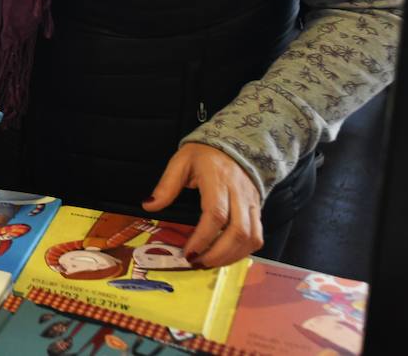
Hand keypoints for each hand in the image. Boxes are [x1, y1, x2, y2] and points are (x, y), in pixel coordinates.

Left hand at [143, 142, 263, 267]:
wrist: (236, 145)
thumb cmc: (205, 154)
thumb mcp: (181, 162)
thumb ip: (166, 185)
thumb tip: (149, 205)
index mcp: (218, 179)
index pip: (215, 214)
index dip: (203, 238)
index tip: (188, 252)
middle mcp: (239, 193)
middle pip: (238, 231)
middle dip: (218, 254)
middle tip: (197, 262)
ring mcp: (252, 203)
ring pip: (251, 237)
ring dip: (230, 256)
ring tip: (208, 262)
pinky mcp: (257, 210)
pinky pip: (257, 237)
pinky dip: (242, 252)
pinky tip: (224, 256)